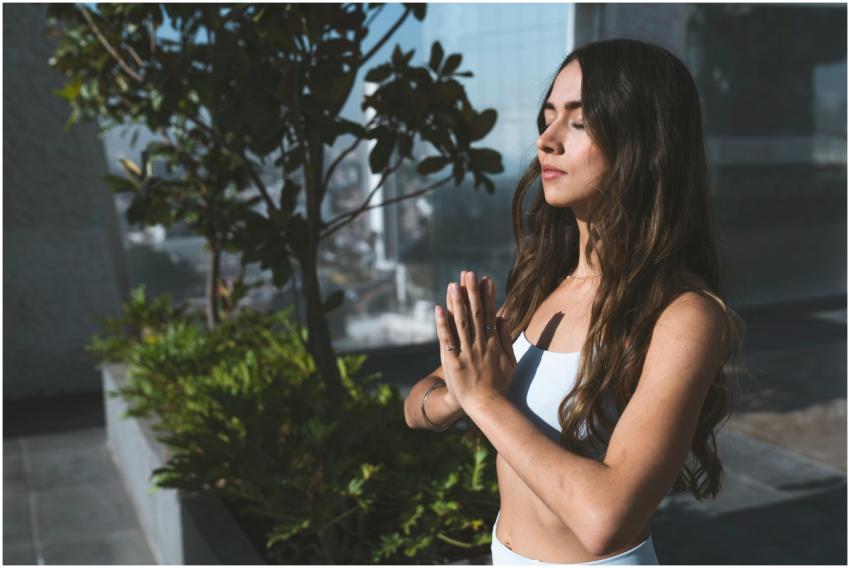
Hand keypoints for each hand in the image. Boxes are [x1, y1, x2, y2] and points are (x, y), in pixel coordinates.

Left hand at [434, 270, 516, 412]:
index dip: (488, 296)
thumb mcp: (509, 361)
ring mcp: (466, 352)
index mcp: (493, 343)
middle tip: (468, 273)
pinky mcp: (453, 361)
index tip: (485, 279)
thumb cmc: (499, 385)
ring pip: (461, 323)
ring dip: (457, 302)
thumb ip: (506, 339)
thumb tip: (503, 318)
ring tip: (453, 284)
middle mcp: (480, 344)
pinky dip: (443, 324)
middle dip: (472, 292)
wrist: (487, 406)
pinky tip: (439, 309)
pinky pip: (447, 339)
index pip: (490, 314)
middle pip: (476, 313)